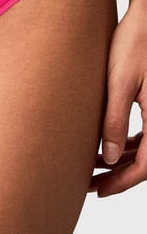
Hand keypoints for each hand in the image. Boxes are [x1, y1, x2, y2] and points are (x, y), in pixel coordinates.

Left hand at [92, 6, 146, 196]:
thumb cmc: (135, 42)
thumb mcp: (119, 82)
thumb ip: (114, 120)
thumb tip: (107, 157)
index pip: (146, 165)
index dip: (122, 182)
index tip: (99, 191)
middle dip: (119, 175)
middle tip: (92, 185)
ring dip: (123, 160)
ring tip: (95, 167)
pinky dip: (131, 144)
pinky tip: (109, 146)